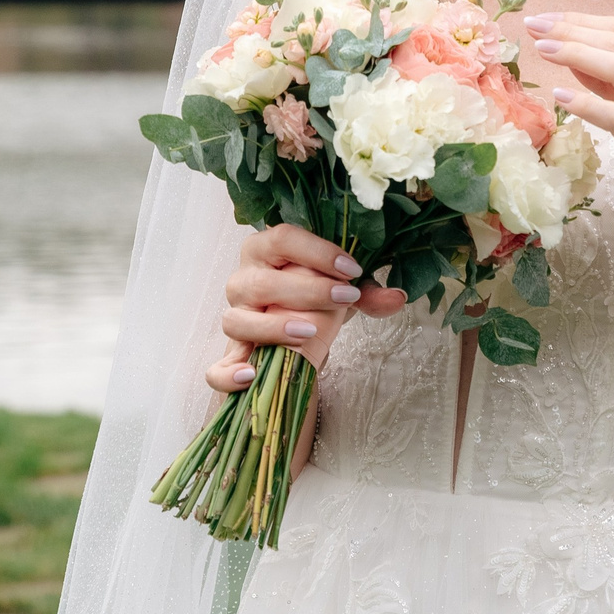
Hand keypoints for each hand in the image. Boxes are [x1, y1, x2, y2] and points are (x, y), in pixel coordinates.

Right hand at [204, 224, 407, 394]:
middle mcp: (243, 280)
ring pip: (236, 320)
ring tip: (310, 332)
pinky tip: (252, 375)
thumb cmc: (313, 303)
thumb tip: (397, 297)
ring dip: (272, 327)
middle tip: (344, 298)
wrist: (291, 338)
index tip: (352, 270)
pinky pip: (216, 368)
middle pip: (262, 280)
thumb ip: (367, 293)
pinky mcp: (230, 356)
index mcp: (266, 251)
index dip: (318, 252)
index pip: (283, 238)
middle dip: (306, 289)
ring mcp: (234, 318)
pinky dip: (229, 373)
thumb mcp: (342, 293)